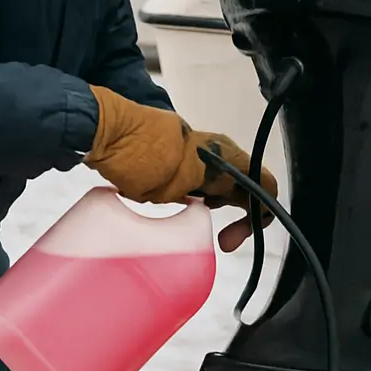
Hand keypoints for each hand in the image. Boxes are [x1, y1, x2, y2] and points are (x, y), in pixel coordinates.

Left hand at [83, 87, 277, 250]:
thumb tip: (221, 200)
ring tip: (197, 220)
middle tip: (222, 240)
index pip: (265, 186)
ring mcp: (200, 150)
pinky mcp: (182, 153)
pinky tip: (182, 204)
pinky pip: (204, 177)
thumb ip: (210, 191)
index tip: (232, 238)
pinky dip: (202, 195)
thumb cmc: (138, 157)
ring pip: (224, 183)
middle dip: (240, 214)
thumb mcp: (178, 185)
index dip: (258, 216)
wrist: (106, 130)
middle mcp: (219, 150)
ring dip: (219, 205)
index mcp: (225, 157)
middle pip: (246, 186)